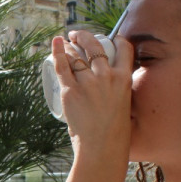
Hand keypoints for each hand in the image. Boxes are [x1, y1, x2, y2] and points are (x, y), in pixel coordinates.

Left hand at [53, 31, 133, 158]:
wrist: (102, 145)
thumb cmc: (113, 130)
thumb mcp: (123, 103)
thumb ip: (115, 90)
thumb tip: (104, 84)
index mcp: (123, 79)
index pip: (124, 49)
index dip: (116, 39)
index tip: (110, 38)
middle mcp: (106, 77)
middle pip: (94, 46)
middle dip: (84, 36)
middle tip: (77, 35)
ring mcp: (87, 84)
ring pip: (76, 56)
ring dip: (69, 46)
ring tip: (66, 44)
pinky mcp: (70, 91)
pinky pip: (62, 67)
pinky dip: (58, 52)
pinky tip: (56, 43)